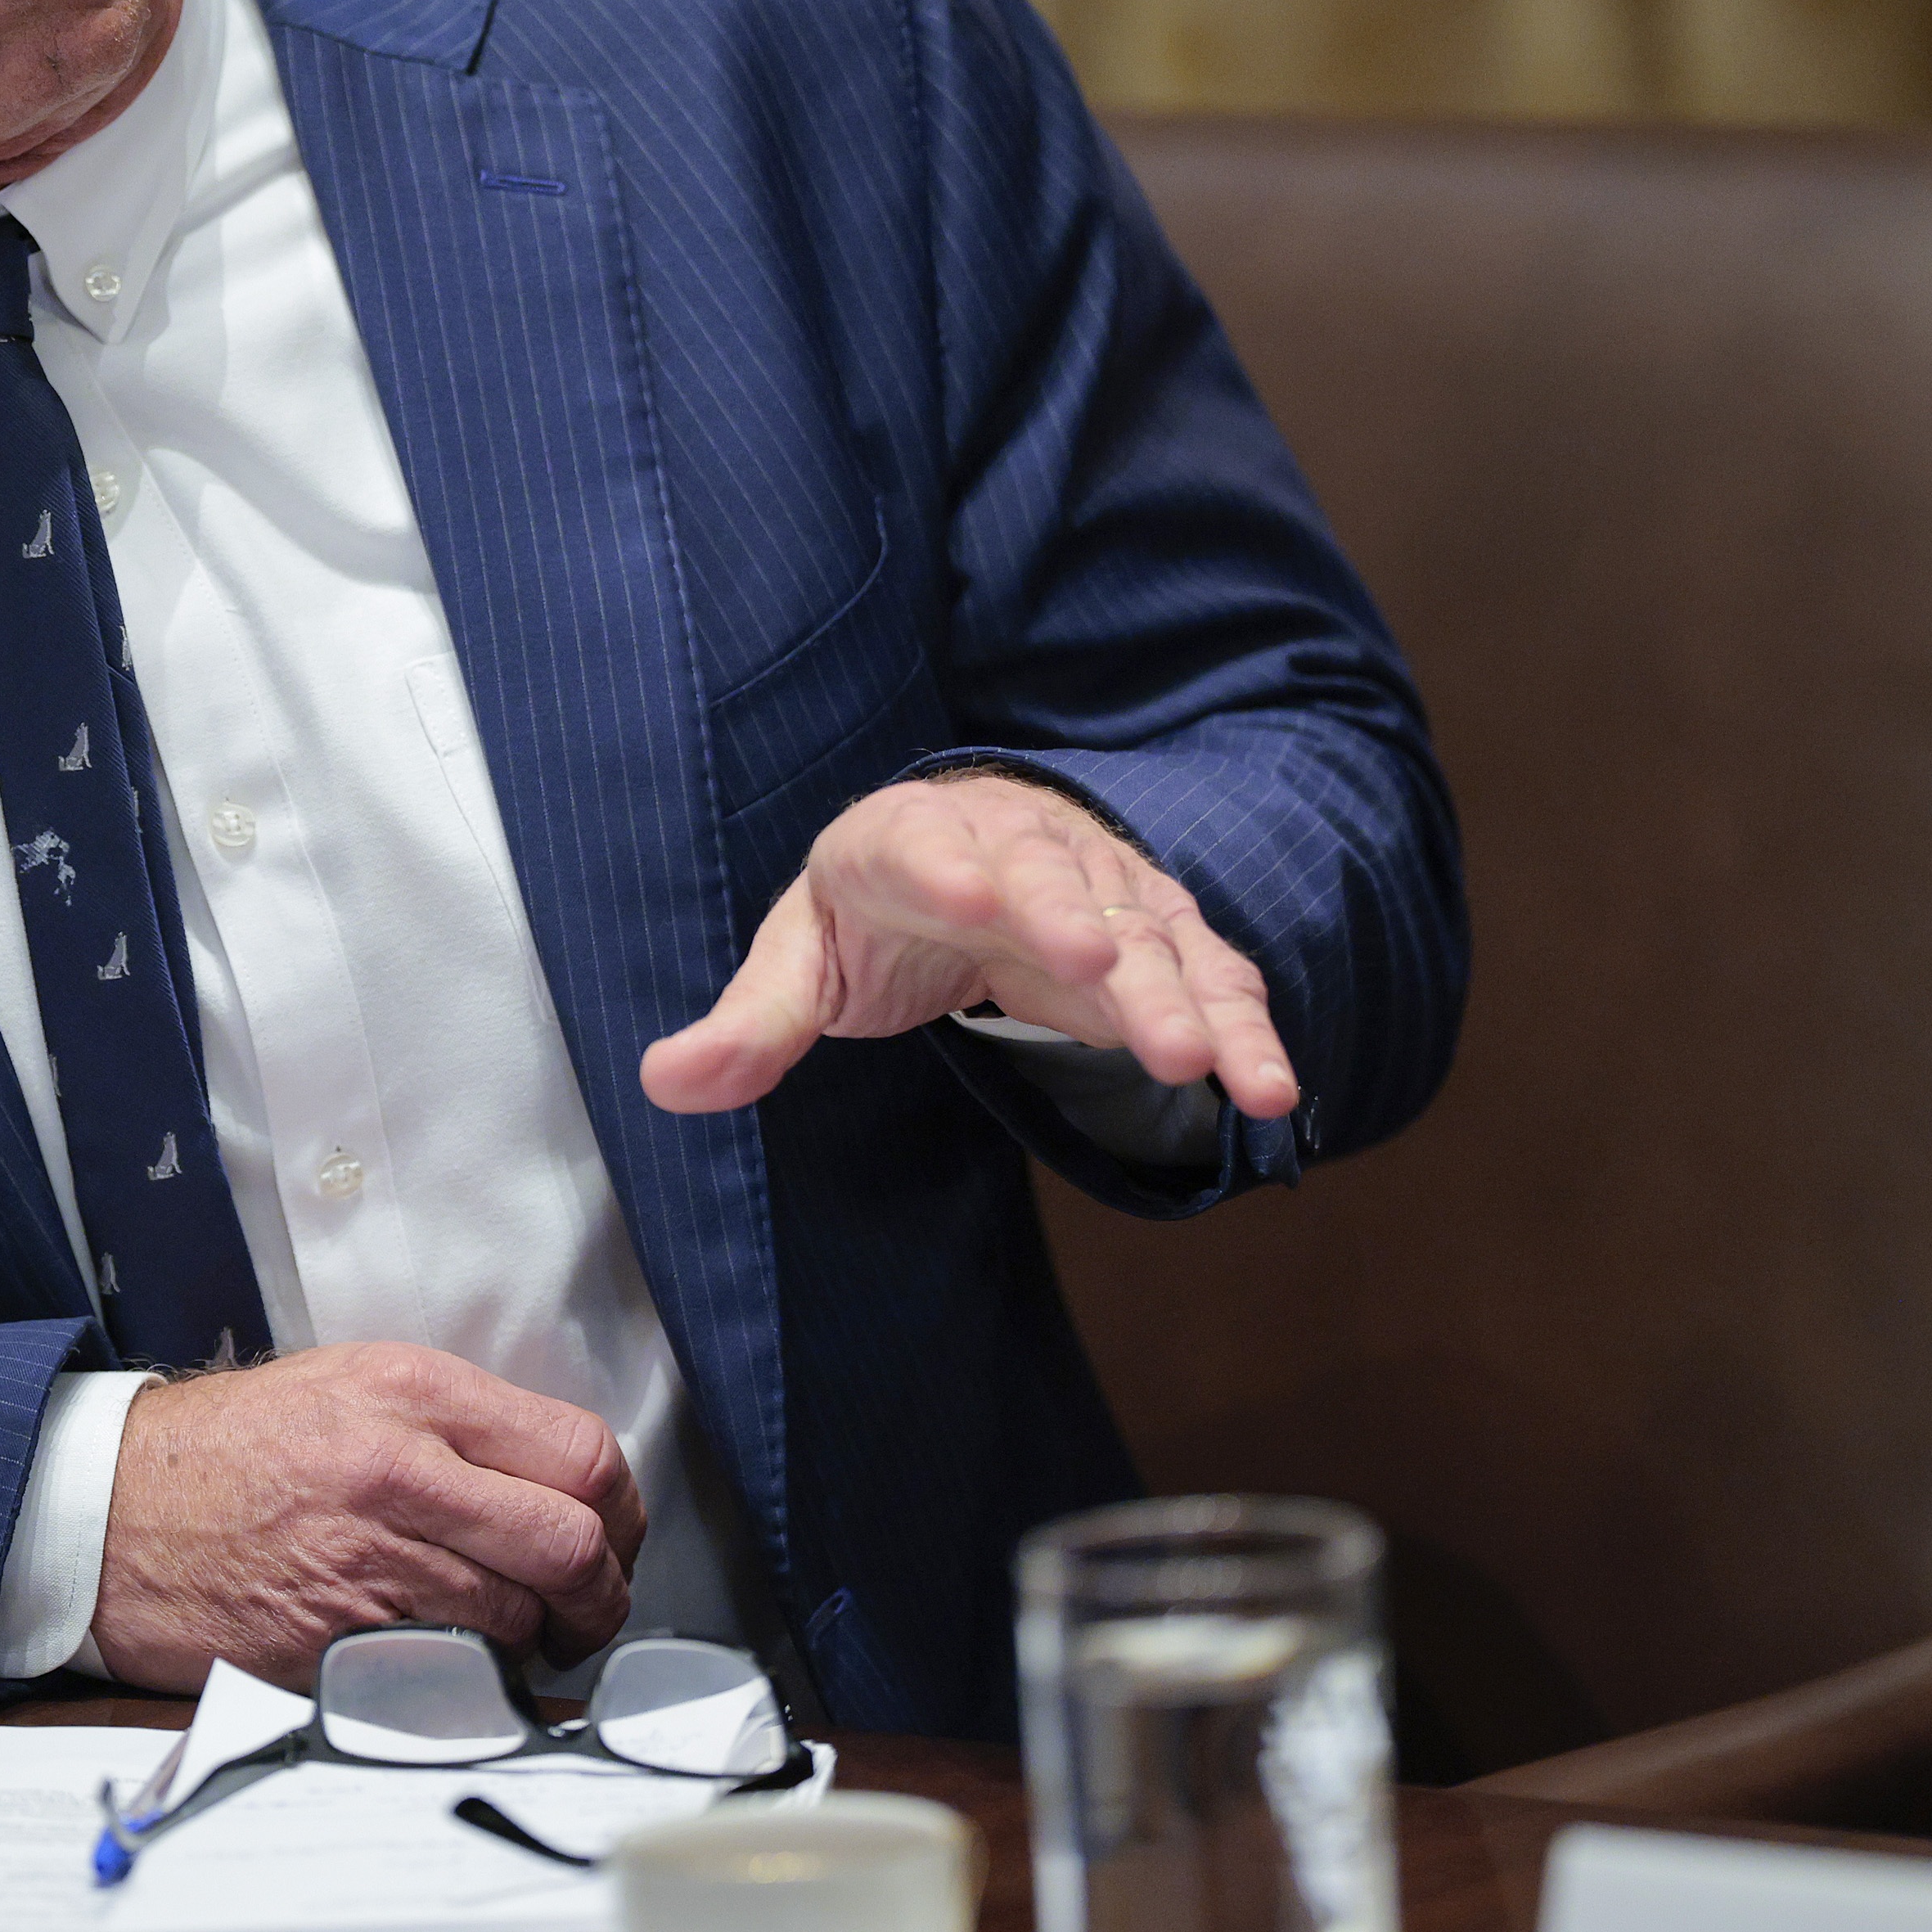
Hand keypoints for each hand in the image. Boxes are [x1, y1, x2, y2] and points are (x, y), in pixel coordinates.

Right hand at [86, 1343, 644, 1692]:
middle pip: (574, 1548)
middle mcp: (401, 1470)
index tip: (611, 1539)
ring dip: (532, 1643)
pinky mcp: (338, 1642)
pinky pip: (450, 1674)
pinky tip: (439, 1659)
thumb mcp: (348, 1387)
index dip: (623, 1515)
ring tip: (503, 1635)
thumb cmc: (229, 1452)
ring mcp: (369, 1562)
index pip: (584, 1455)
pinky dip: (465, 1678)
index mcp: (413, 1392)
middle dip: (603, 1597)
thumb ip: (456, 1425)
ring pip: (522, 1621)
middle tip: (587, 1612)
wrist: (108, 1509)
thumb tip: (561, 1484)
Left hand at [638, 771, 1297, 1120]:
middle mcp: (1015, 847)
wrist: (965, 855)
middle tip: (1109, 973)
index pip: (924, 849)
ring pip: (1149, 935)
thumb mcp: (801, 961)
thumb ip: (748, 1024)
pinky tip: (1267, 1090)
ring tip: (1224, 1071)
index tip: (976, 903)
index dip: (953, 872)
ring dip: (1187, 999)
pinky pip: (1208, 974)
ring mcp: (1099, 884)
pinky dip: (1243, 1026)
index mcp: (903, 841)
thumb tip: (664, 1082)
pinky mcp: (1157, 930)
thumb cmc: (868, 913)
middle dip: (1083, 928)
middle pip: (1053, 883)